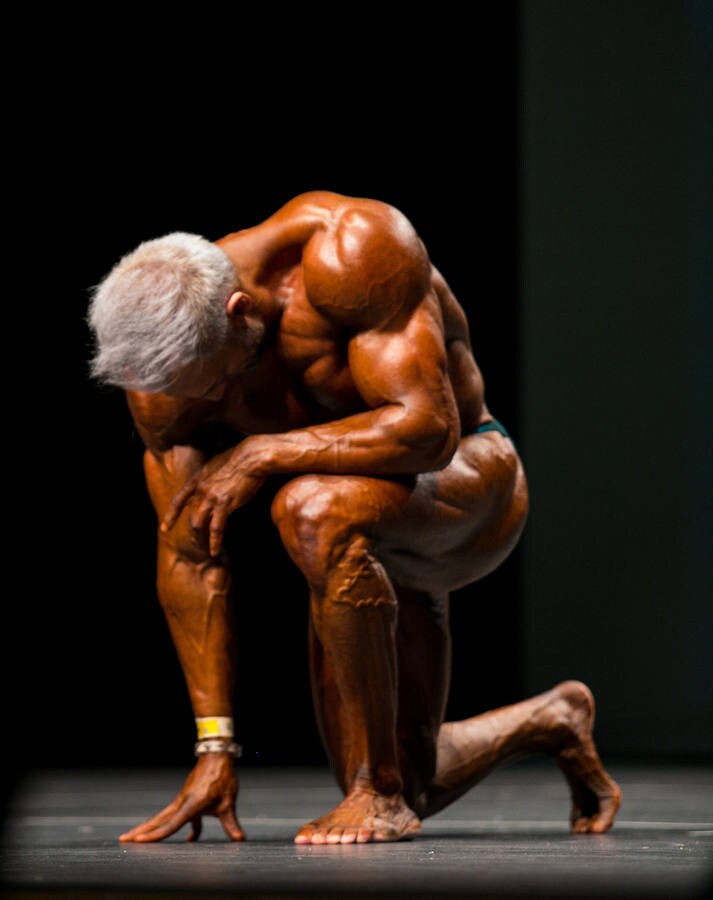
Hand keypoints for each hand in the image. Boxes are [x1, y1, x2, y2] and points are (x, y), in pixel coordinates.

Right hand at [118, 753, 244, 842]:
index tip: (139, 841)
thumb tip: (240, 840)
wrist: (217, 756)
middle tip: (123, 840)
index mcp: (190, 805)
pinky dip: (180, 827)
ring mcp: (183, 800)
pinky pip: (178, 815)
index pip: (171, 825)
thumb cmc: (222, 777)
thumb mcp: (228, 802)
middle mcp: (182, 803)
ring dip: (151, 827)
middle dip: (141, 831)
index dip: (155, 835)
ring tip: (137, 838)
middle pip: (158, 820)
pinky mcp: (187, 798)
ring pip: (163, 817)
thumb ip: (231, 823)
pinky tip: (190, 840)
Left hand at [161, 438, 266, 555]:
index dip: (171, 515)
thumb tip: (209, 486)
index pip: (179, 500)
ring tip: (204, 550)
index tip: (165, 528)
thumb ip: (210, 478)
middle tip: (196, 544)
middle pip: (190, 516)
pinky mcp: (224, 504)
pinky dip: (214, 541)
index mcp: (198, 478)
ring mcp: (211, 497)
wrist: (252, 457)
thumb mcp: (218, 465)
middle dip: (192, 533)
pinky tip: (215, 551)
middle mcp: (201, 489)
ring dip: (200, 539)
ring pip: (198, 524)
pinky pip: (216, 528)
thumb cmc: (241, 458)